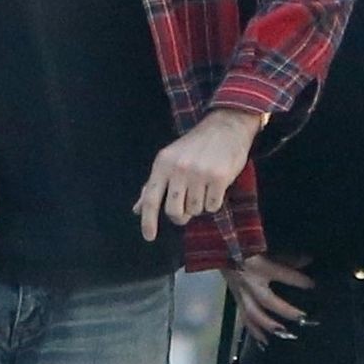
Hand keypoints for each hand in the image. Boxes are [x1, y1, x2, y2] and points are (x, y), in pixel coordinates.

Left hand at [135, 108, 261, 242]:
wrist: (225, 127)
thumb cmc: (194, 146)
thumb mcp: (169, 160)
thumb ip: (153, 186)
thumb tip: (138, 210)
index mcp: (162, 164)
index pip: (151, 199)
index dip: (148, 221)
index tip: (149, 237)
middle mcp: (179, 169)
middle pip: (174, 212)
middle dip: (181, 215)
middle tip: (187, 207)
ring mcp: (199, 174)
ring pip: (195, 210)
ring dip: (200, 205)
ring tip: (203, 187)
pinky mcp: (219, 178)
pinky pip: (212, 206)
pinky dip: (214, 201)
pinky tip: (215, 186)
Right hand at [224, 253, 314, 343]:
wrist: (219, 248)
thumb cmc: (244, 245)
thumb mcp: (266, 248)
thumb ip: (287, 257)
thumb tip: (307, 261)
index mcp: (258, 266)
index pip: (282, 274)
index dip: (298, 280)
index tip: (312, 285)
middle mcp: (250, 283)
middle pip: (268, 301)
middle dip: (286, 310)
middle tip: (302, 318)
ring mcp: (241, 293)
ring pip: (254, 314)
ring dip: (269, 326)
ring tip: (282, 334)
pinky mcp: (235, 299)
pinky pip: (244, 317)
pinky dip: (254, 330)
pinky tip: (262, 341)